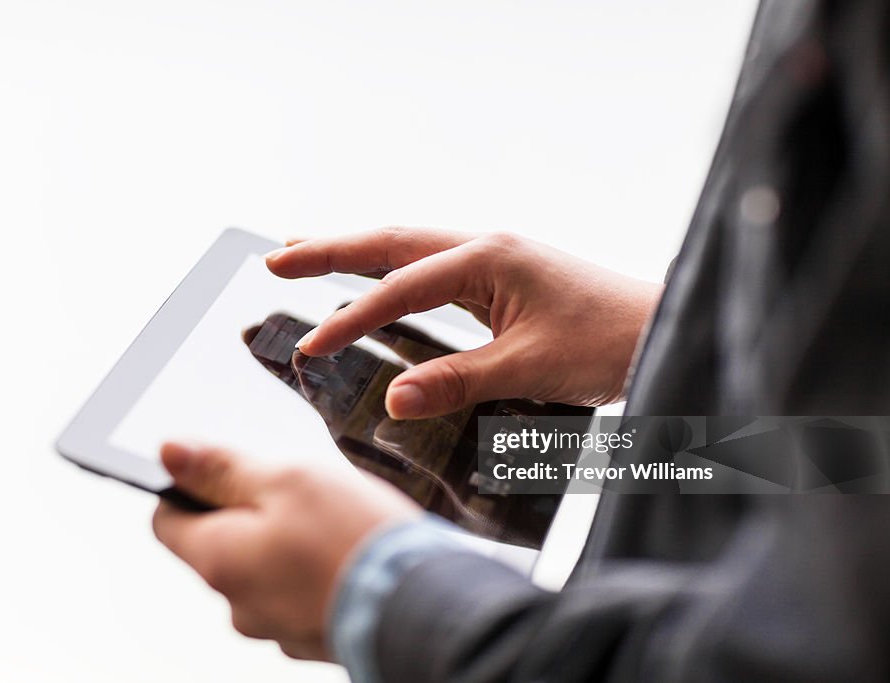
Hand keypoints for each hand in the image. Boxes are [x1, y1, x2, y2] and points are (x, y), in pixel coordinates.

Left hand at [152, 442, 420, 659]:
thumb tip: (169, 453)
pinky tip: (351, 552)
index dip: (189, 486)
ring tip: (336, 520)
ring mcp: (276, 628)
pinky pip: (301, 594)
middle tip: (299, 489)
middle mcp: (237, 604)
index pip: (167, 519)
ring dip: (288, 541)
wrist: (424, 606)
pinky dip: (317, 571)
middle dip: (252, 510)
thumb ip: (223, 467)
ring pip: (265, 569)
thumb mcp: (286, 480)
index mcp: (217, 561)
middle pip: (221, 544)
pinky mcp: (314, 637)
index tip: (226, 468)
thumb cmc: (354, 540)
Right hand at [266, 228, 662, 417]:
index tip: (310, 347)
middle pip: (393, 242)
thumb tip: (394, 401)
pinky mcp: (501, 279)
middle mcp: (485, 248)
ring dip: (357, 252)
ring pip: (409, 249)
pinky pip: (431, 270)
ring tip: (304, 251)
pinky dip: (392, 271)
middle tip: (276, 258)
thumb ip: (458, 382)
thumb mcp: (530, 368)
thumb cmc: (610, 341)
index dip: (351, 319)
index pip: (401, 288)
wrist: (663, 329)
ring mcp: (493, 259)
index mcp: (489, 258)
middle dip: (332, 249)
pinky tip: (376, 279)